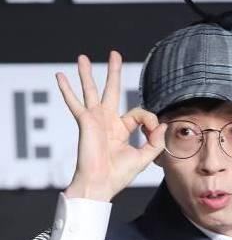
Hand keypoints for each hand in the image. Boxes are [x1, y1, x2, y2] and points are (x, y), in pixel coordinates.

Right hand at [55, 50, 166, 201]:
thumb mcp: (144, 158)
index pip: (138, 114)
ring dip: (87, 74)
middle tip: (114, 54)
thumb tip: (163, 125)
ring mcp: (95, 120)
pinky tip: (59, 76)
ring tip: (82, 57)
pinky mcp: (86, 122)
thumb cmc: (119, 175)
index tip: (153, 130)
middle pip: (112, 91)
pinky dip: (67, 90)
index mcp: (121, 130)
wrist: (100, 184)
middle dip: (113, 73)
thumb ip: (155, 142)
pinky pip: (75, 103)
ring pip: (92, 91)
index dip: (149, 119)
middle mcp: (108, 122)